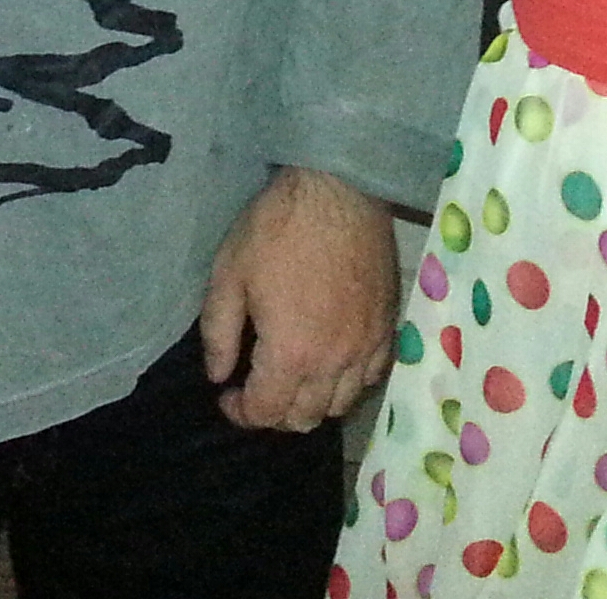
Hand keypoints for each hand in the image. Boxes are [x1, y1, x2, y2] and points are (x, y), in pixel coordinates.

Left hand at [200, 167, 397, 431]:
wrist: (338, 189)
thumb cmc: (277, 227)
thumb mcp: (229, 273)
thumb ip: (218, 333)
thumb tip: (218, 376)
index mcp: (292, 353)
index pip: (267, 412)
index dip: (240, 413)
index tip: (226, 394)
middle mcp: (335, 363)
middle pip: (305, 418)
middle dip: (274, 413)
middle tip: (255, 386)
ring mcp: (367, 347)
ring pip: (340, 404)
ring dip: (311, 402)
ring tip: (291, 376)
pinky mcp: (388, 327)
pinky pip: (371, 377)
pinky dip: (348, 382)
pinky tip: (331, 359)